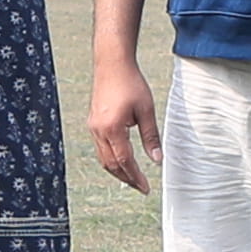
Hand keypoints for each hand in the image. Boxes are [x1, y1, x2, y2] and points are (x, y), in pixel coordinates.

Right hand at [88, 49, 158, 187]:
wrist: (112, 64)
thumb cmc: (131, 83)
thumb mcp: (146, 110)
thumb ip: (151, 137)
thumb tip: (157, 160)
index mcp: (112, 129)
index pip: (124, 161)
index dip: (135, 177)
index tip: (146, 188)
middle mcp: (99, 131)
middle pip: (111, 164)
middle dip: (126, 178)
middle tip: (140, 187)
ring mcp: (93, 127)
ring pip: (103, 158)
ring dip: (117, 171)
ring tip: (132, 178)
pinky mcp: (93, 122)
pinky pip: (100, 148)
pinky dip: (111, 159)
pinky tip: (121, 160)